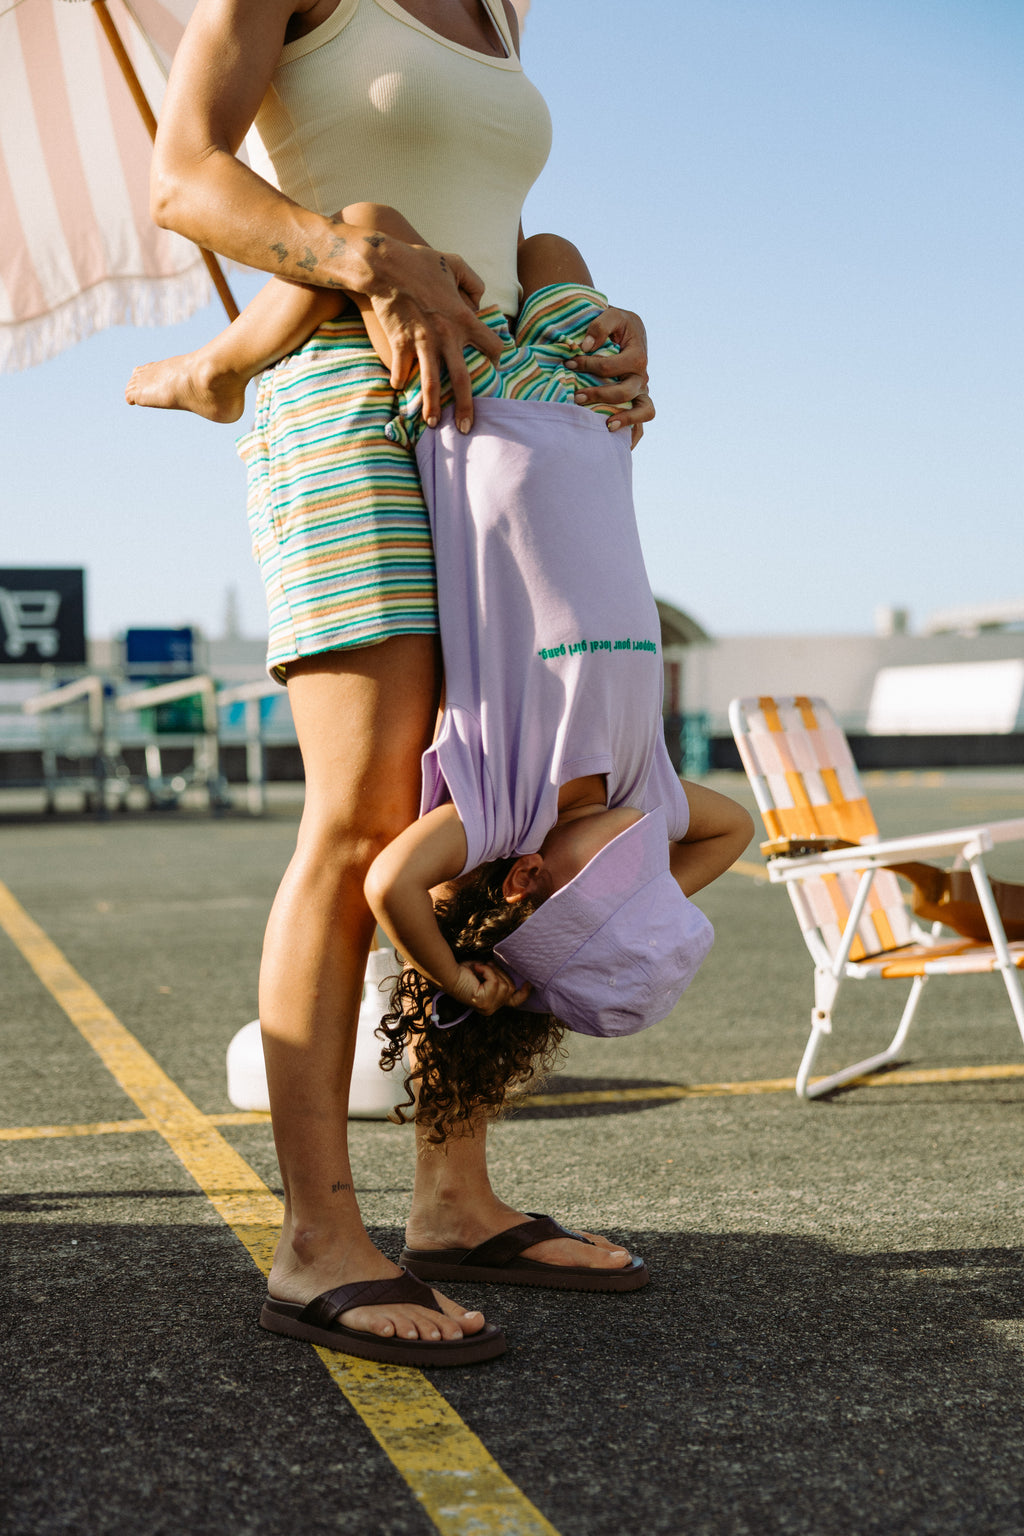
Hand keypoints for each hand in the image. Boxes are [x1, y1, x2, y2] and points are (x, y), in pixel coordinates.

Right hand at [368, 243, 504, 432]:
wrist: (384, 264)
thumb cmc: (420, 261)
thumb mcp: (455, 263)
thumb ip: (473, 281)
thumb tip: (479, 299)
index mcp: (465, 318)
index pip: (492, 346)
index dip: (496, 357)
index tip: (495, 367)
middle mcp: (447, 335)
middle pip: (463, 379)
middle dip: (465, 407)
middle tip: (465, 428)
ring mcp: (422, 342)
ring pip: (432, 383)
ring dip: (432, 406)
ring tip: (432, 424)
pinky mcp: (400, 343)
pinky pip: (401, 370)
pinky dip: (400, 380)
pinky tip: (400, 387)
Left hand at [449, 961, 530, 1016]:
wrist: (448, 973)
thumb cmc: (465, 971)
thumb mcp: (488, 974)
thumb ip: (500, 978)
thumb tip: (516, 972)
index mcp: (492, 1003)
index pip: (514, 1002)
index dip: (524, 993)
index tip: (529, 983)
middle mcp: (490, 1009)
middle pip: (510, 988)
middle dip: (501, 973)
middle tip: (487, 965)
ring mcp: (487, 1007)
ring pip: (504, 985)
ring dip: (492, 971)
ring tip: (480, 967)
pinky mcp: (482, 1002)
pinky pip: (495, 982)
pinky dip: (486, 971)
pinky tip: (477, 969)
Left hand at [569, 304, 654, 446]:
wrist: (625, 330)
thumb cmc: (616, 324)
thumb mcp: (610, 315)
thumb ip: (599, 326)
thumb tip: (585, 347)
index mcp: (638, 355)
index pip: (611, 366)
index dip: (588, 366)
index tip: (568, 364)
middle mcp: (643, 376)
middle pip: (625, 391)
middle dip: (599, 395)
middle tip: (576, 397)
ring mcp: (643, 391)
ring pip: (644, 411)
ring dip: (625, 419)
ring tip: (606, 426)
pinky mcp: (639, 401)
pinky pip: (642, 424)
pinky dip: (634, 434)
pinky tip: (619, 445)